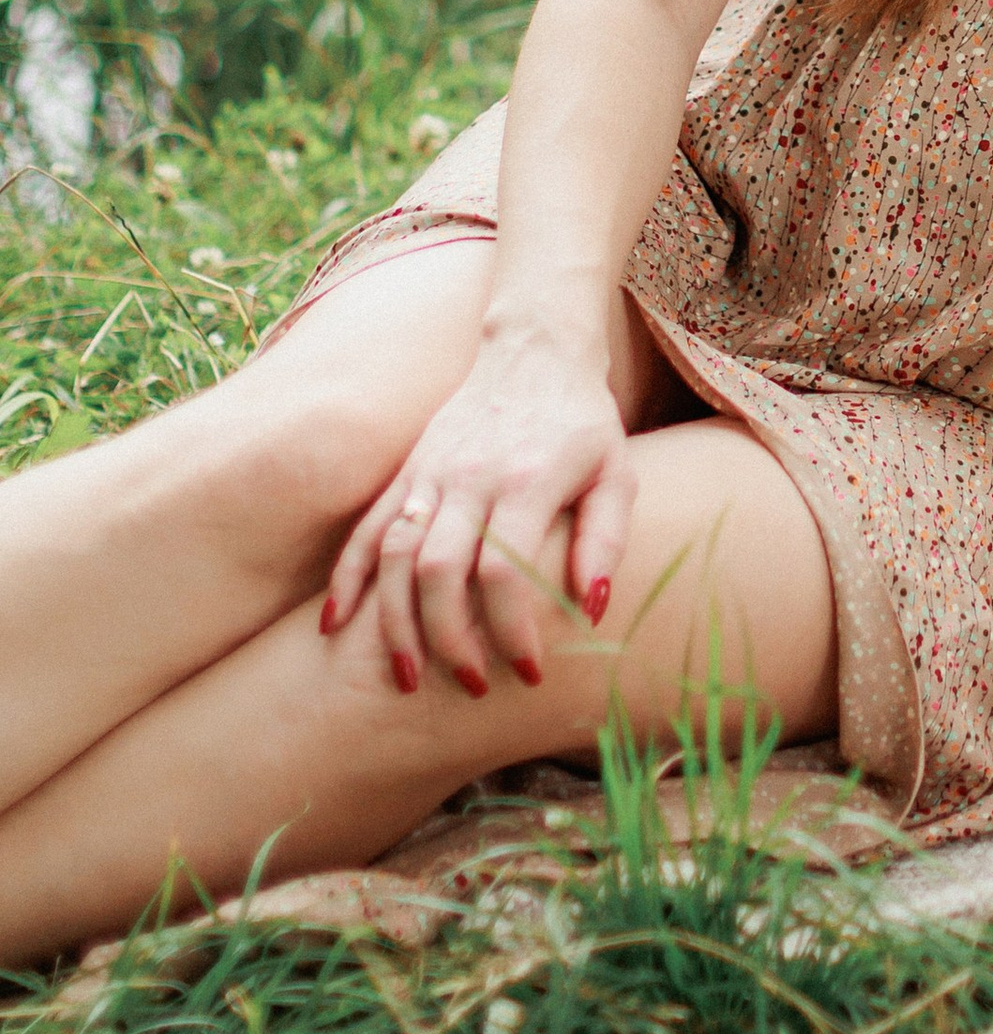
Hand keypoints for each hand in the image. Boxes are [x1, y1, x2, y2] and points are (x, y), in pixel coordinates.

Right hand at [323, 323, 636, 697]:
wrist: (534, 348)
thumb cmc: (583, 421)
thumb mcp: (617, 473)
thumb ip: (605, 539)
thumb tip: (592, 608)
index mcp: (525, 479)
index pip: (503, 569)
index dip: (511, 628)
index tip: (528, 671)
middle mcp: (468, 478)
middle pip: (438, 570)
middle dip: (448, 638)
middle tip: (472, 685)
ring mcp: (429, 474)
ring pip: (393, 555)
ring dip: (392, 623)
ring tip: (403, 679)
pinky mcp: (407, 472)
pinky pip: (365, 530)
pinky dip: (346, 579)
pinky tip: (334, 626)